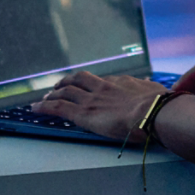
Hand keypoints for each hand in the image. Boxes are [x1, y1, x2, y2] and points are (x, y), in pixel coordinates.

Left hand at [30, 71, 167, 140]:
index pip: (102, 81)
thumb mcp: (157, 92)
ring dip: (53, 94)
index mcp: (122, 83)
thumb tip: (151, 87)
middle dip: (67, 82)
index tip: (87, 87)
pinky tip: (35, 108)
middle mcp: (103, 87)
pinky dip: (44, 106)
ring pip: (65, 91)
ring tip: (45, 98)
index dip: (91, 84)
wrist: (153, 112)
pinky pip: (58, 107)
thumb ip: (149, 90)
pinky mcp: (83, 114)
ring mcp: (92, 100)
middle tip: (59, 86)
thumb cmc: (160, 106)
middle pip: (79, 80)